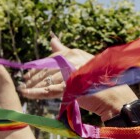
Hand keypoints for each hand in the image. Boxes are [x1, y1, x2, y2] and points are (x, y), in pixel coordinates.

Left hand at [19, 36, 134, 117]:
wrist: (114, 98)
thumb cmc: (99, 84)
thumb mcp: (82, 64)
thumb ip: (65, 52)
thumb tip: (52, 40)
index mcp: (75, 54)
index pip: (50, 59)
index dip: (38, 67)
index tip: (28, 73)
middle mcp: (73, 60)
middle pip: (46, 69)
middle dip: (33, 77)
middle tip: (24, 83)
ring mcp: (72, 72)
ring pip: (46, 80)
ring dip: (33, 85)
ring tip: (24, 90)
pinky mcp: (70, 86)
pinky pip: (49, 90)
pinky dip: (36, 93)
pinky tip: (27, 94)